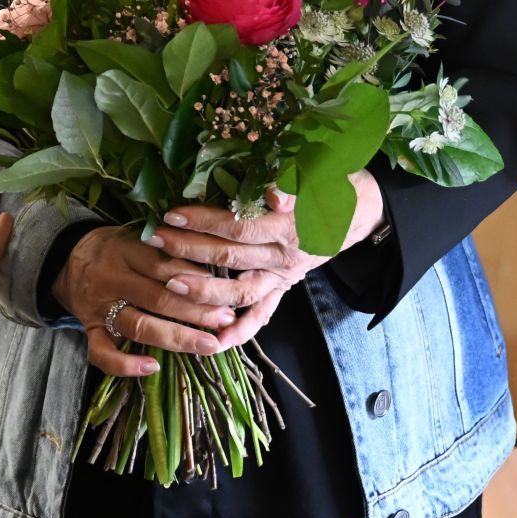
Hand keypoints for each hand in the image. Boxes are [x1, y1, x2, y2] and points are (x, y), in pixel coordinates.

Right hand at [52, 226, 236, 379]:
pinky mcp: (89, 329)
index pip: (164, 266)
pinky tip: (151, 367)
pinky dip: (124, 365)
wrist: (69, 258)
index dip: (196, 280)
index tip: (225, 292)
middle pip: (158, 297)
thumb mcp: (138, 236)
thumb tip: (212, 273)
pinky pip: (101, 352)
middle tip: (227, 320)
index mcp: (125, 250)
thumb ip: (168, 250)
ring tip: (208, 345)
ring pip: (139, 325)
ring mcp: (100, 307)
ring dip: (177, 337)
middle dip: (197, 311)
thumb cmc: (116, 248)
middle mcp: (112, 278)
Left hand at [149, 168, 386, 350]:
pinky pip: (262, 315)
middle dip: (189, 250)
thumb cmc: (333, 183)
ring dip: (205, 292)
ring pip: (240, 291)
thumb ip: (294, 184)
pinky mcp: (284, 288)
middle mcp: (284, 256)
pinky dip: (240, 332)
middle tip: (156, 242)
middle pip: (231, 257)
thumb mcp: (319, 174)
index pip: (240, 227)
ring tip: (170, 286)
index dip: (205, 222)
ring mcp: (283, 276)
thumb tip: (273, 195)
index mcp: (290, 226)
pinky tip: (214, 343)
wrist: (361, 210)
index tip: (173, 215)